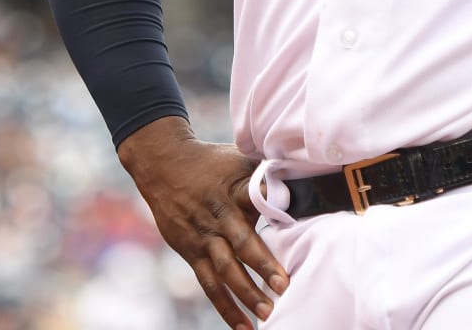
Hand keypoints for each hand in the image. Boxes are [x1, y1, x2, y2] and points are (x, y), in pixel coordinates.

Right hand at [118, 116, 288, 324]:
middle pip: (242, 243)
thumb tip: (307, 175)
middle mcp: (219, 216)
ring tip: (266, 314)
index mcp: (236, 190)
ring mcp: (204, 237)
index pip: (259, 200)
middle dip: (263, 265)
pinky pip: (209, 284)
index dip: (277, 211)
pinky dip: (225, 307)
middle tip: (284, 286)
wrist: (164, 165)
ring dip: (245, 293)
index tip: (299, 223)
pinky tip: (243, 326)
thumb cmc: (213, 162)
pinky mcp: (192, 253)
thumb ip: (268, 173)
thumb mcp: (240, 159)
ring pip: (225, 269)